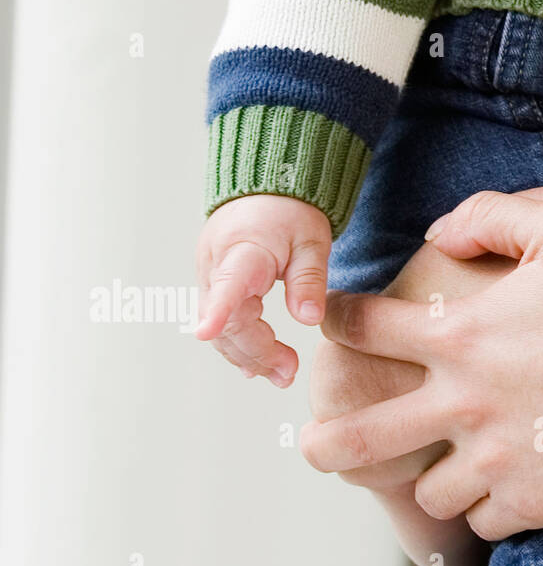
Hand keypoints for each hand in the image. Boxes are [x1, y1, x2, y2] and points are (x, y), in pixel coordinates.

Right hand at [195, 194, 331, 386]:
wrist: (267, 191)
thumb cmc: (291, 212)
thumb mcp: (313, 242)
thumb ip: (310, 280)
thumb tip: (309, 319)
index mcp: (244, 250)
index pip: (227, 284)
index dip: (218, 311)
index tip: (206, 332)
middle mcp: (217, 265)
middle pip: (228, 321)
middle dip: (257, 354)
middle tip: (289, 374)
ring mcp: (210, 276)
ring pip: (222, 328)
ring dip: (249, 356)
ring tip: (283, 374)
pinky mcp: (213, 284)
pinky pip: (222, 322)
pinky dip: (239, 345)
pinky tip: (257, 367)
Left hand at [300, 189, 542, 539]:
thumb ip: (492, 218)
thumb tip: (438, 235)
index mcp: (463, 335)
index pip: (366, 326)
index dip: (336, 320)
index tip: (325, 327)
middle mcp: (465, 404)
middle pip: (362, 435)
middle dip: (326, 440)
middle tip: (312, 446)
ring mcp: (495, 462)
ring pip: (428, 492)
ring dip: (432, 480)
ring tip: (442, 473)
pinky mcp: (532, 505)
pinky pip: (483, 522)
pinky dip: (487, 510)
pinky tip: (502, 495)